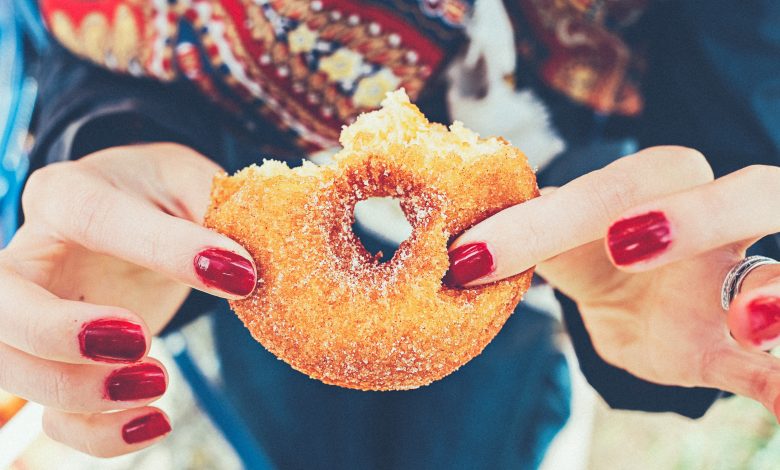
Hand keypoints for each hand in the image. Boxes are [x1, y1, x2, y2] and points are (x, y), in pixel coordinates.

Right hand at [0, 143, 256, 455]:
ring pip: (12, 367)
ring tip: (159, 381)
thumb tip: (244, 267)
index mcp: (70, 193)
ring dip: (80, 392)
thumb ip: (217, 209)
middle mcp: (35, 255)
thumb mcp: (192, 181)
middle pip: (2, 304)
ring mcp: (38, 314)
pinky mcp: (60, 362)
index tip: (237, 275)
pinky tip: (154, 421)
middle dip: (60, 334)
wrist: (140, 214)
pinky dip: (97, 433)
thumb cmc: (163, 194)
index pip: (93, 216)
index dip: (162, 249)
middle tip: (141, 341)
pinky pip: (54, 413)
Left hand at [446, 146, 779, 419]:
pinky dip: (779, 381)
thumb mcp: (553, 240)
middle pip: (749, 193)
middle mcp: (718, 223)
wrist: (632, 299)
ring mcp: (738, 284)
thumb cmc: (591, 251)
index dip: (555, 214)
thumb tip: (459, 249)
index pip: (621, 184)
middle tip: (625, 245)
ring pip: (778, 275)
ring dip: (772, 296)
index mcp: (663, 183)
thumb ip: (521, 235)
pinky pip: (772, 364)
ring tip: (749, 322)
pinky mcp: (737, 350)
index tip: (484, 254)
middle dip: (698, 215)